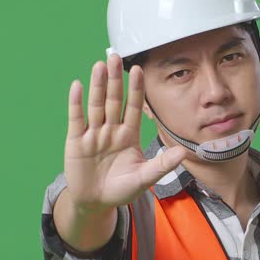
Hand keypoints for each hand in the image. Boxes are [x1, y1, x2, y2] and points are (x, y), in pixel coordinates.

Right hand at [64, 52, 190, 211]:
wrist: (96, 203)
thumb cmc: (121, 189)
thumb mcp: (144, 178)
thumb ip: (162, 165)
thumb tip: (183, 152)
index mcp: (128, 135)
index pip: (133, 107)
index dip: (136, 89)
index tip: (139, 70)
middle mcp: (111, 130)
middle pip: (113, 100)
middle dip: (115, 79)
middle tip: (115, 56)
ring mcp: (93, 134)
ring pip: (96, 105)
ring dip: (97, 85)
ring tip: (100, 65)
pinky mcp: (76, 141)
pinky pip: (76, 119)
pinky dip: (76, 103)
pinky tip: (78, 86)